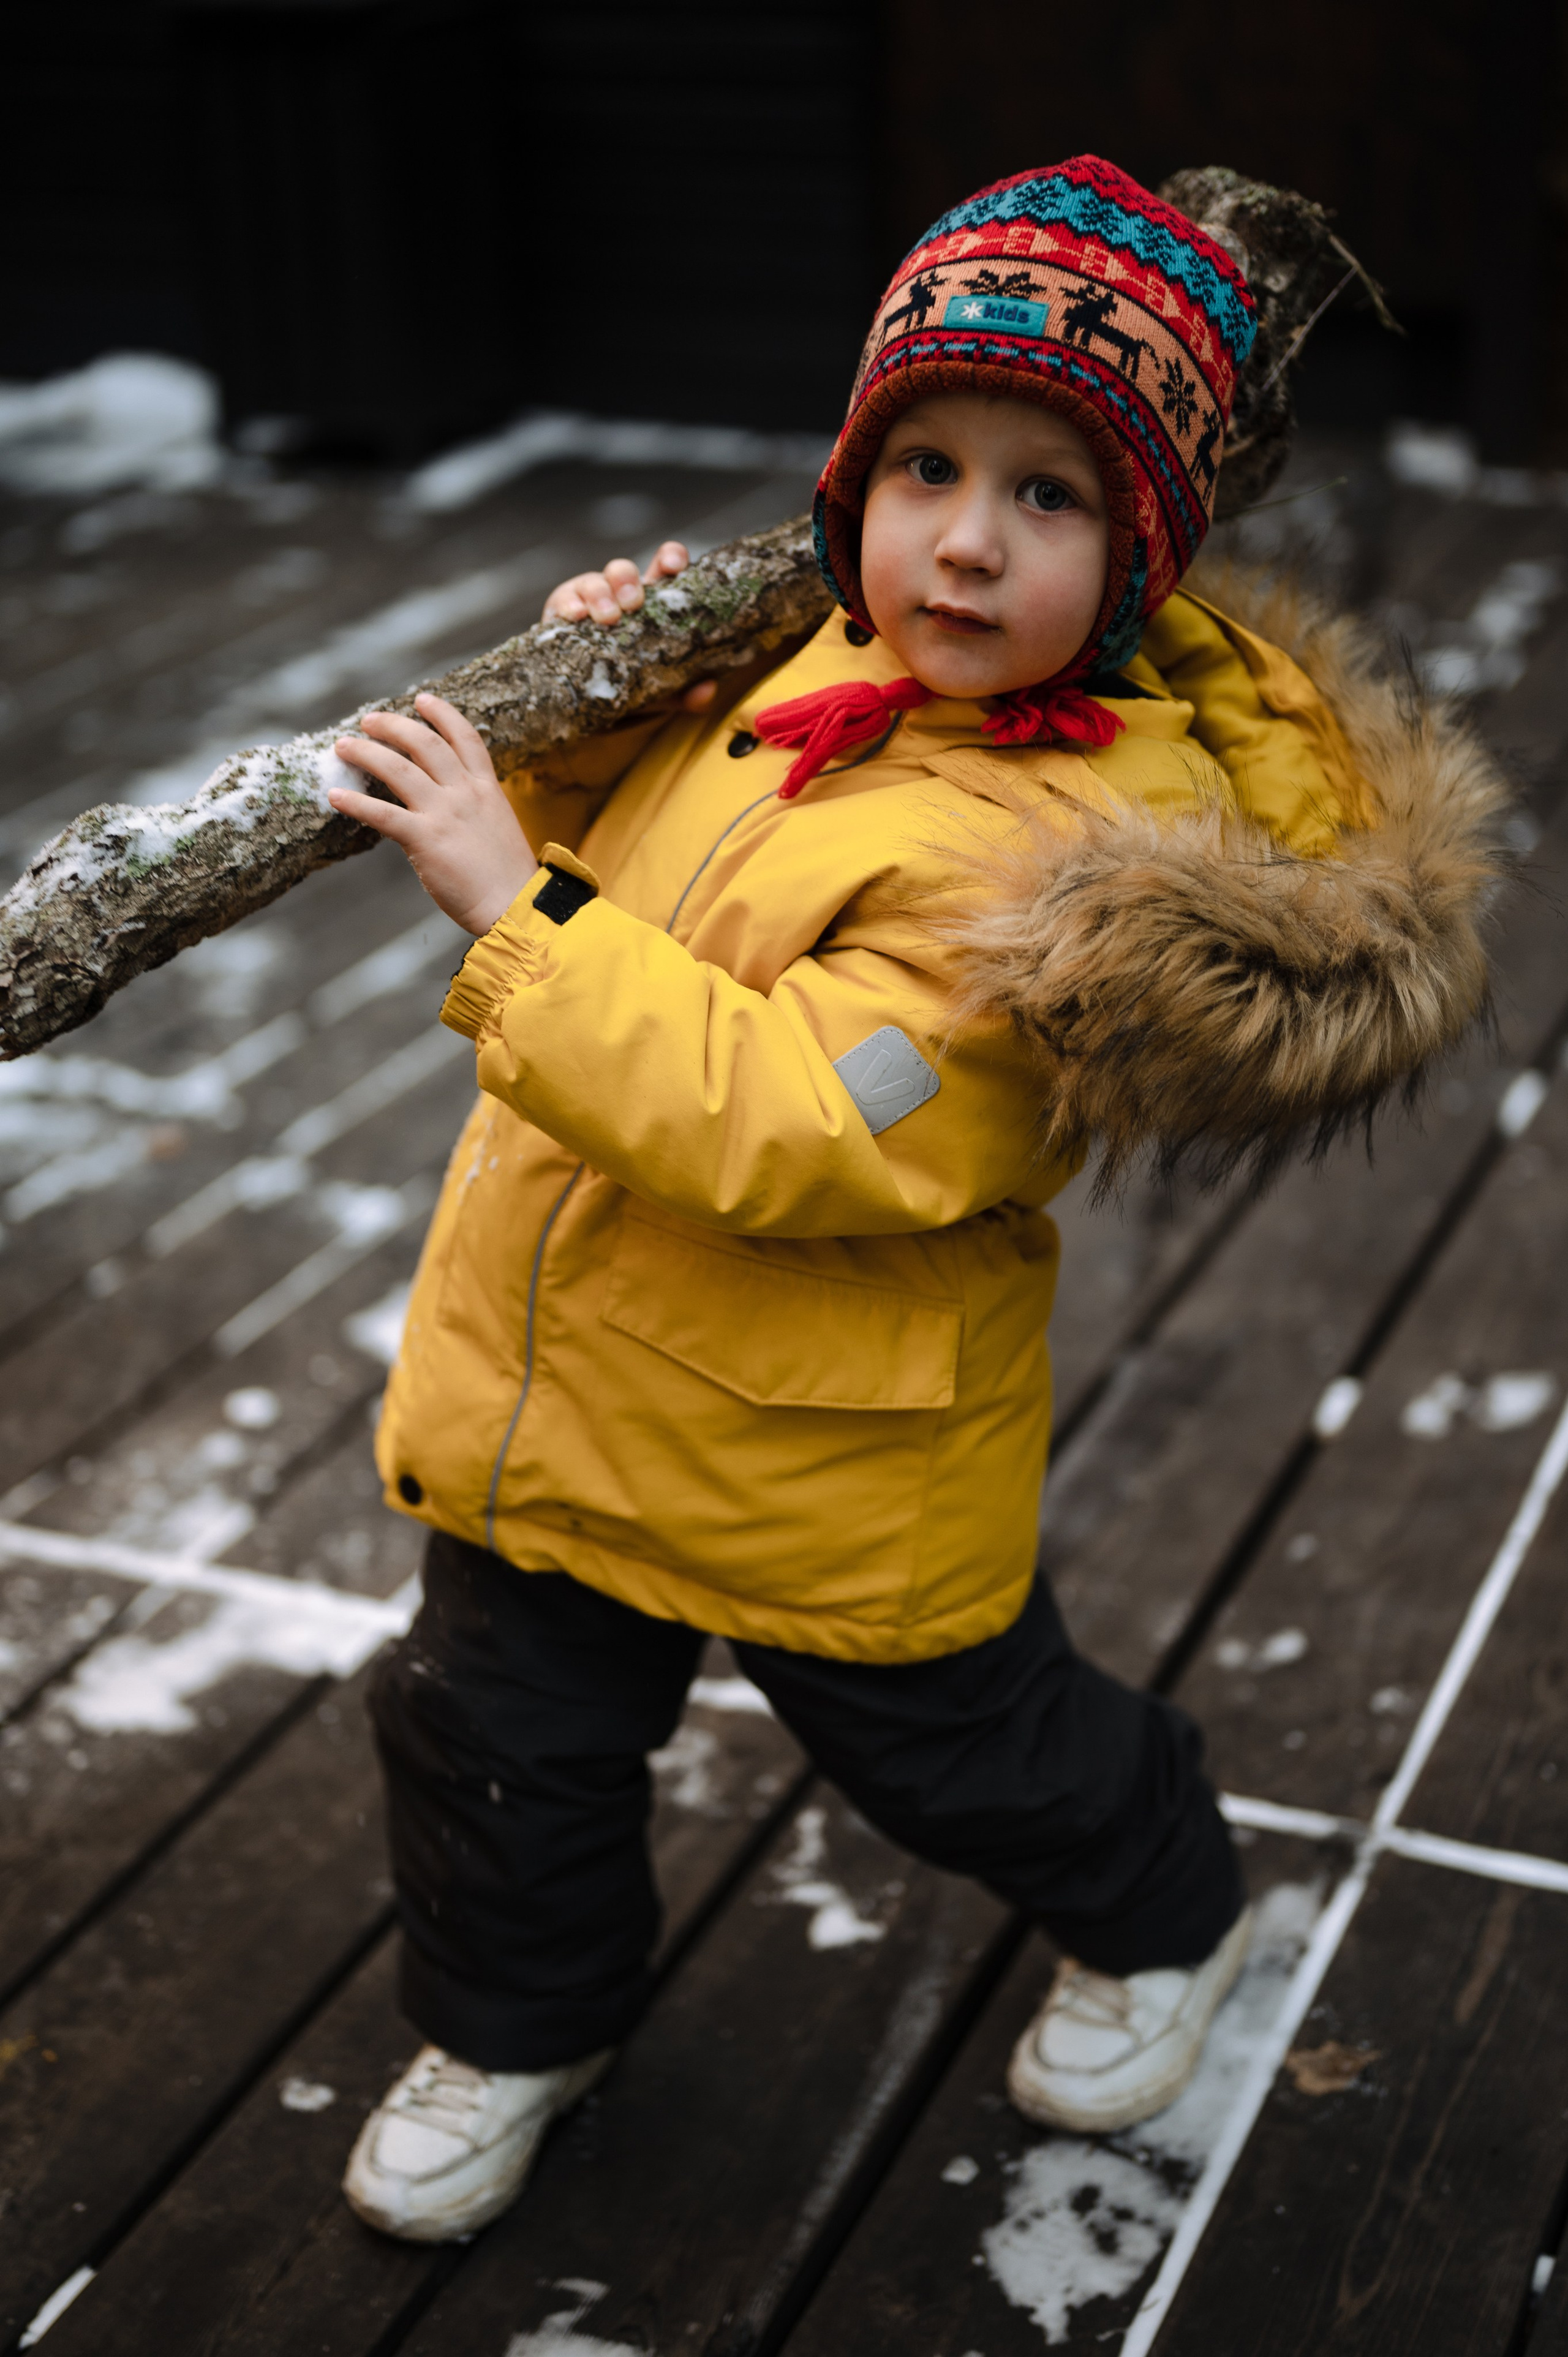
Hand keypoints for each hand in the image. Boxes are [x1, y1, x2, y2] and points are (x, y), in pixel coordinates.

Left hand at [328, 693, 536, 936]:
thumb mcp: (499, 828)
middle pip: (425, 743)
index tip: (422, 700)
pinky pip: (381, 814)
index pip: (465, 738)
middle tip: (369, 720)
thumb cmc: (508, 878)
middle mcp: (465, 793)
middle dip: (393, 726)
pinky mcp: (425, 839)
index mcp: (487, 789)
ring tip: (344, 746)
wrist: (515, 906)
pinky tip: (334, 796)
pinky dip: (355, 803)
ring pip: (398, 769)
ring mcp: (445, 814)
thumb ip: (476, 810)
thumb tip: (453, 807)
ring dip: (367, 752)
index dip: (442, 714)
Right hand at [542, 540, 715, 712]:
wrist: (586, 704)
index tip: (672, 564)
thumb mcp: (661, 692)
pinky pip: (563, 601)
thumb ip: (685, 692)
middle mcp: (620, 596)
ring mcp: (589, 602)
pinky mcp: (562, 613)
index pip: (664, 568)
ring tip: (607, 617)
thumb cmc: (631, 685)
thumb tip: (707, 691)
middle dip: (628, 579)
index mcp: (652, 604)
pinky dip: (570, 605)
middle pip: (623, 570)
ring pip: (594, 582)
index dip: (670, 558)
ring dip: (601, 595)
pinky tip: (576, 616)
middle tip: (633, 603)